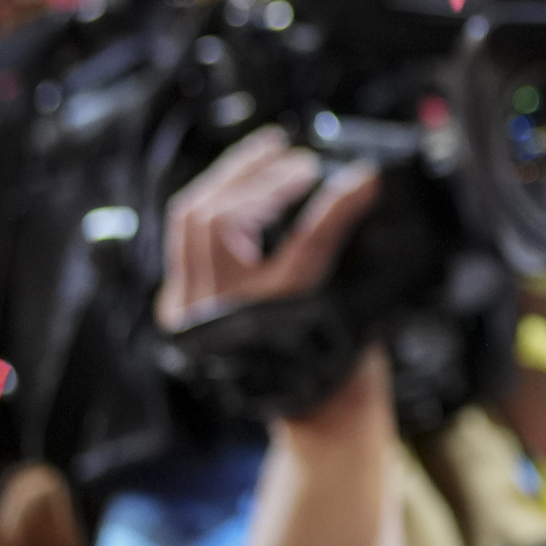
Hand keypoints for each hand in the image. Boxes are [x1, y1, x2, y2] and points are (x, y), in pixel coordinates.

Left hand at [159, 128, 382, 334]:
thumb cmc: (318, 352)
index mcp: (236, 316)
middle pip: (205, 218)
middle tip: (286, 149)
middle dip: (247, 175)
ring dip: (228, 182)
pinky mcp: (182, 297)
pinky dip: (217, 204)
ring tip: (265, 156)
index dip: (289, 194)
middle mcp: (200, 311)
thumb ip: (336, 229)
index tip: (325, 170)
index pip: (252, 232)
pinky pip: (188, 237)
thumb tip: (362, 179)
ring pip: (189, 222)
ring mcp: (185, 304)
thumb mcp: (329, 289)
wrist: (301, 395)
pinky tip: (245, 188)